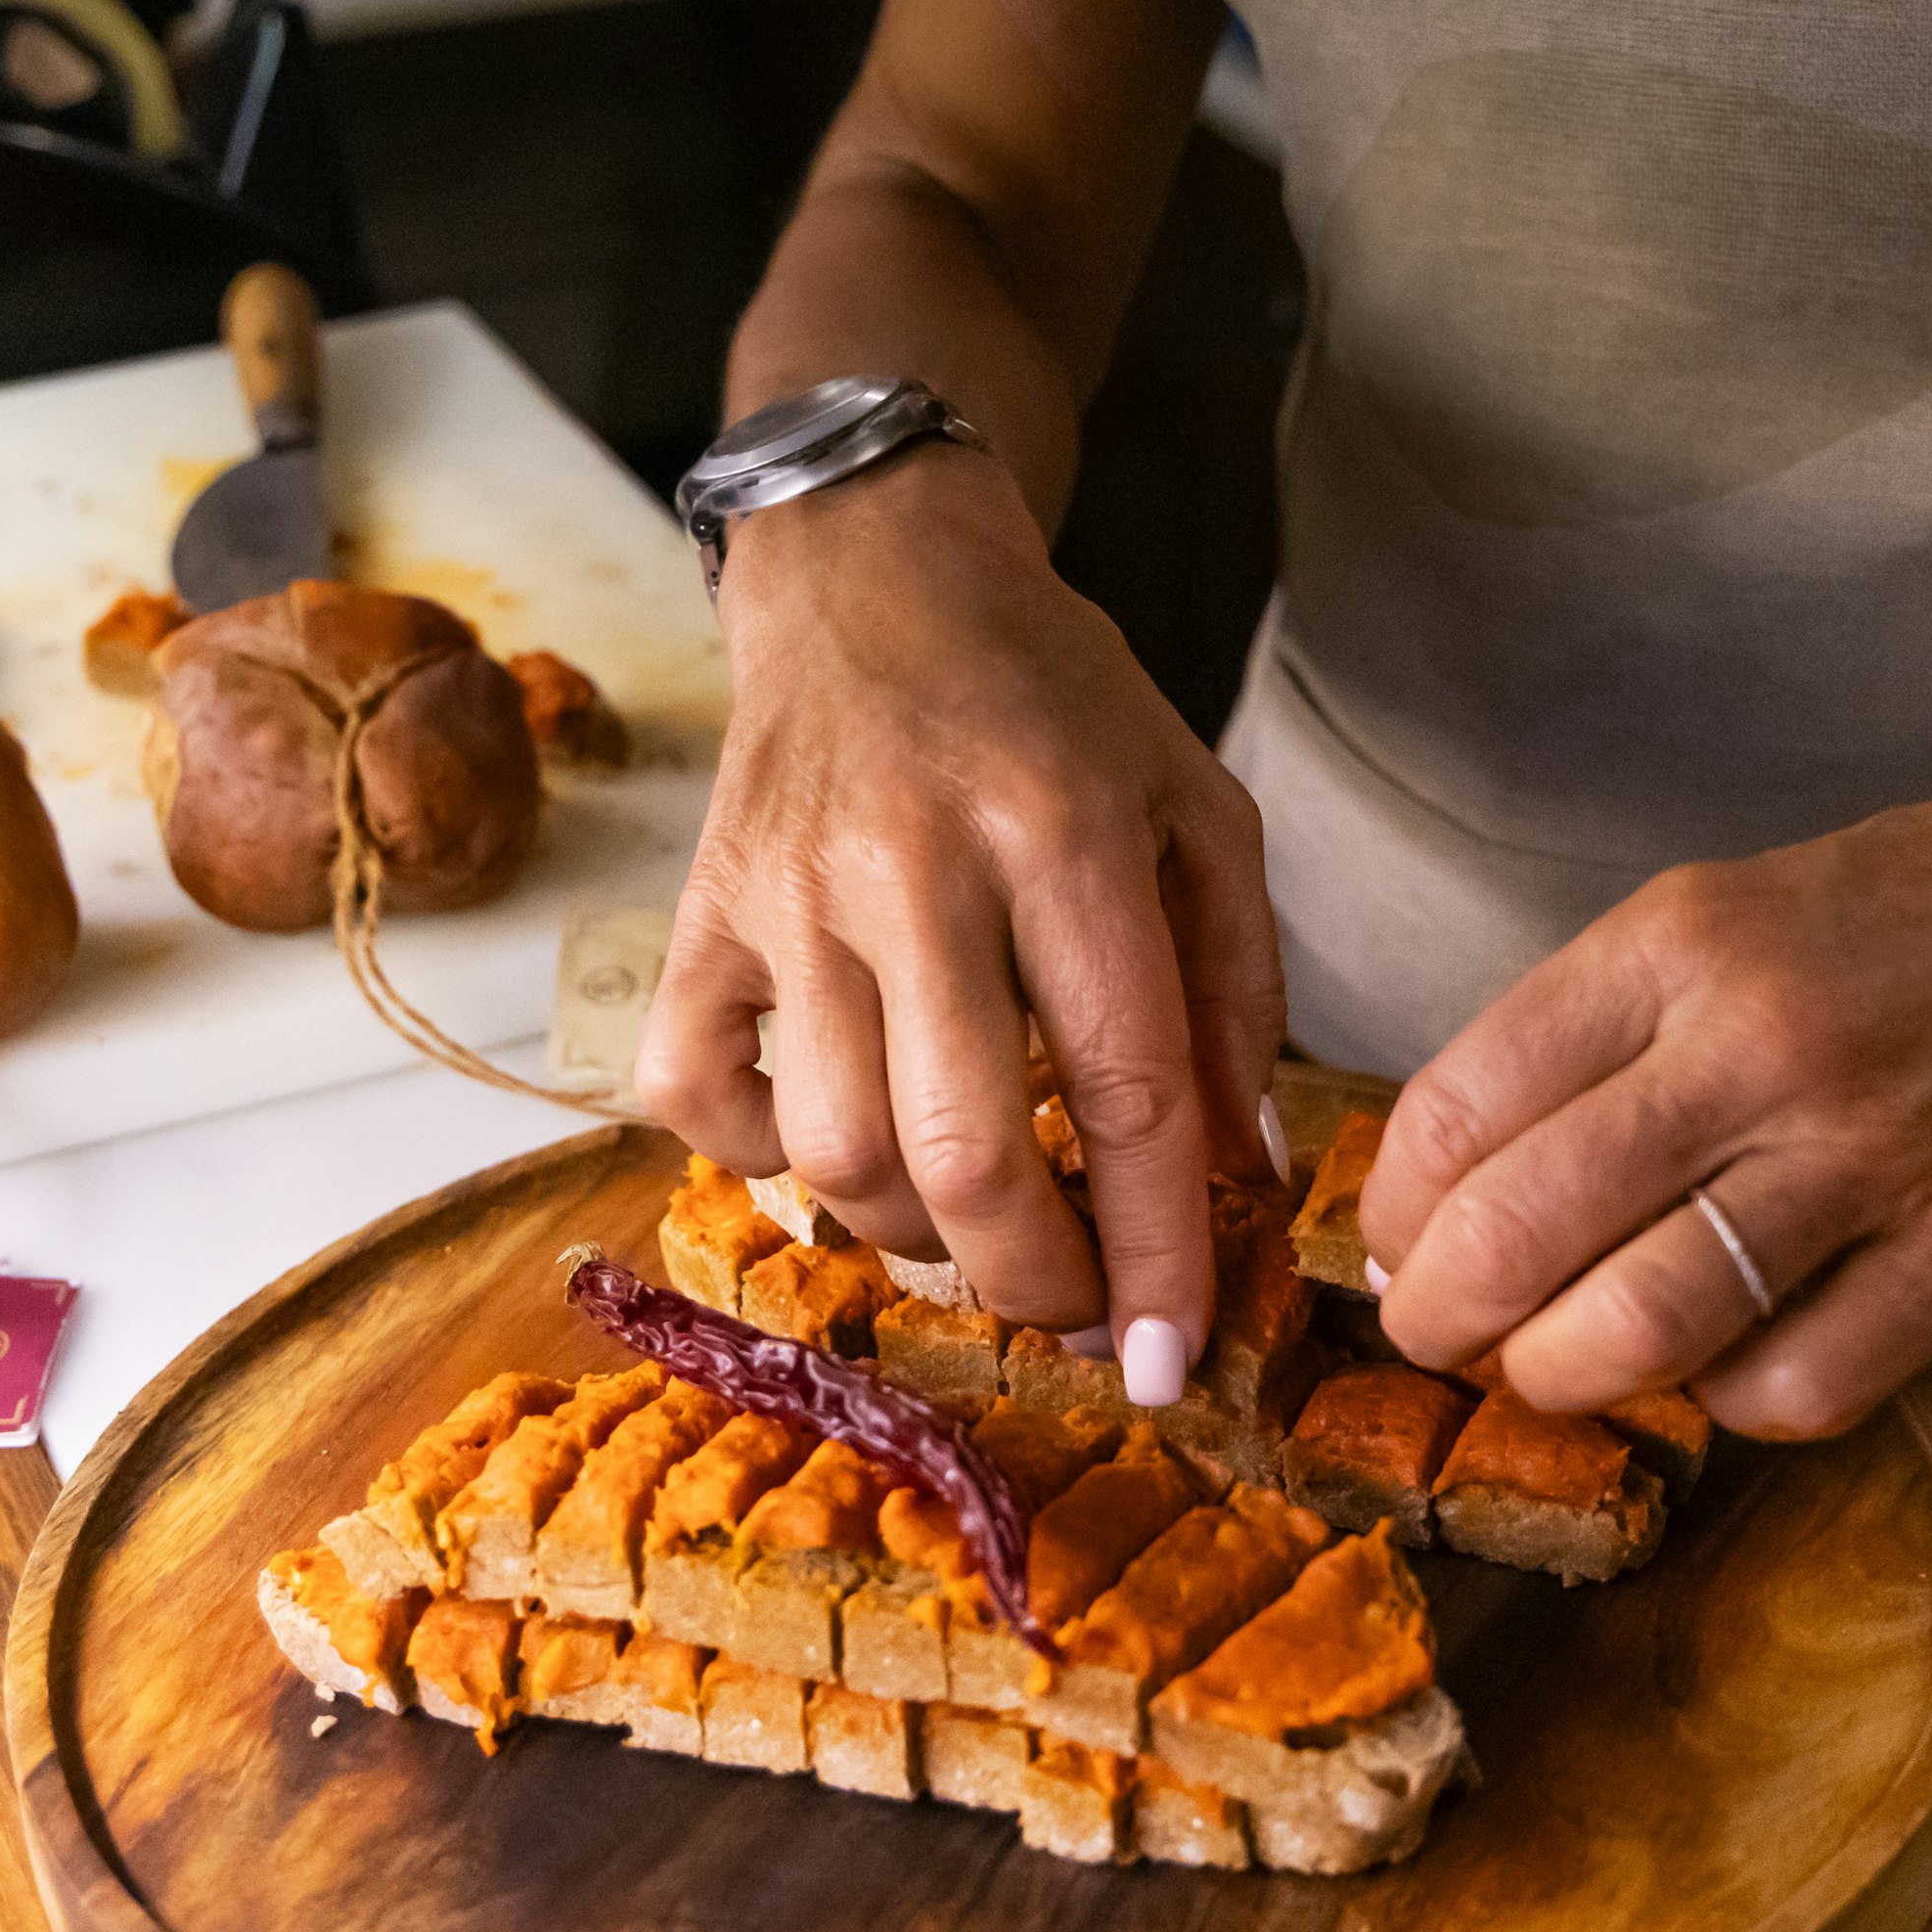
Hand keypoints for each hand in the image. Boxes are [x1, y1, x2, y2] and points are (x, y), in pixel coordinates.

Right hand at [637, 442, 1283, 1389]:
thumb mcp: (1195, 807)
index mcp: (1067, 829)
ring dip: (913, 1234)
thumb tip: (1242, 1176)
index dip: (1156, 1247)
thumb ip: (1237, 990)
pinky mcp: (693, 911)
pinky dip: (755, 1158)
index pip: (1124, 1084)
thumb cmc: (1054, 703)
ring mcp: (785, 892)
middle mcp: (916, 864)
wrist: (874, 569)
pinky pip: (689, 1092)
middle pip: (960, 1151)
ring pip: (830, 1147)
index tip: (1171, 1362)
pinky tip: (834, 1132)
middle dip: (1032, 1280)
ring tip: (974, 1216)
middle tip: (1076, 1307)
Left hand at [1361, 771, 1931, 1439]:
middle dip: (1439, 1310)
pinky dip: (1723, 1399)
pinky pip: (1792, 1386)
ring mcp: (1876, 1157)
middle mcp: (1766, 1044)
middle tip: (1434, 1326)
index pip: (1463, 1102)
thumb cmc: (1916, 913)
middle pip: (1525, 1228)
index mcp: (1683, 943)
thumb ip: (1587, 1034)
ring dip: (1556, 1373)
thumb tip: (1444, 1183)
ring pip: (1642, 1327)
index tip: (1394, 1235)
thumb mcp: (1722, 912)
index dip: (1394, 1202)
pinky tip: (1717, 1361)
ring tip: (1544, 1361)